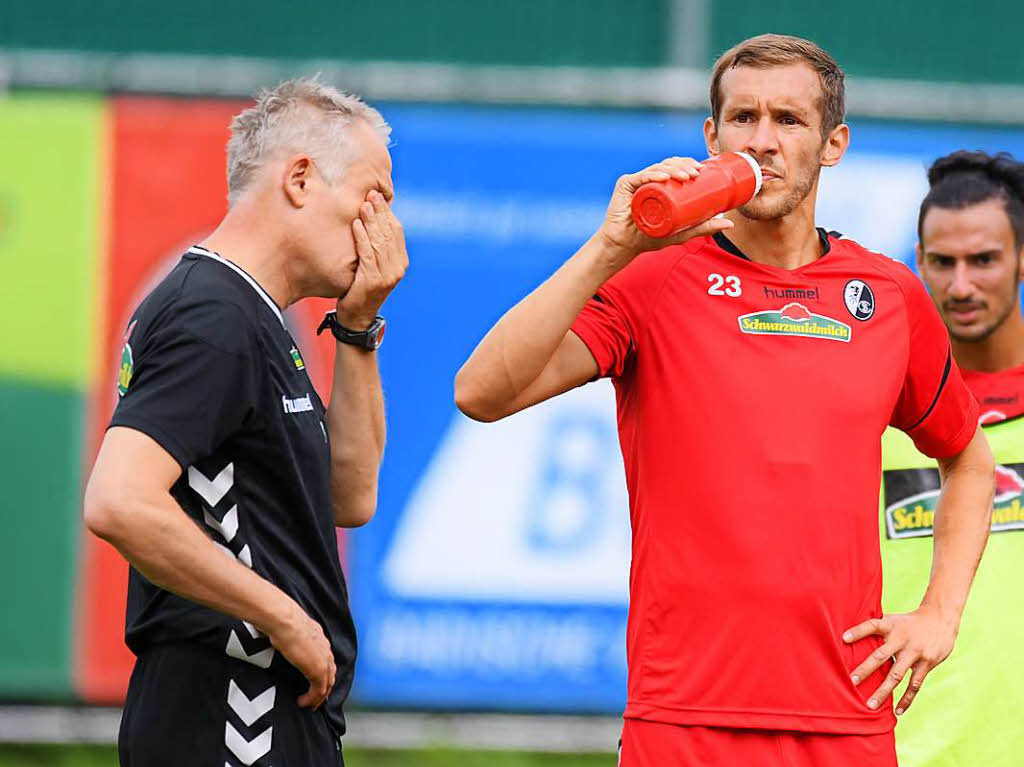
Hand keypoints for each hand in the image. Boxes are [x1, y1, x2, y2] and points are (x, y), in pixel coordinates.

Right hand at [265, 602, 336, 708]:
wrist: (283, 619)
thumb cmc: (279, 619)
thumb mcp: (285, 626)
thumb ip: (285, 632)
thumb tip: (268, 631)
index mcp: (318, 637)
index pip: (326, 658)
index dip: (321, 672)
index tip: (312, 682)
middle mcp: (324, 648)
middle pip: (330, 673)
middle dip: (323, 687)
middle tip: (314, 699)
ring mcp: (323, 659)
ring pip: (327, 684)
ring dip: (318, 697)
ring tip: (309, 705)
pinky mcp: (318, 670)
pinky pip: (318, 691)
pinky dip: (311, 699)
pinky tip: (301, 702)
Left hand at [336, 190, 407, 329]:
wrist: (357, 317)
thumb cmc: (361, 287)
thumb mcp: (374, 265)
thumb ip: (377, 247)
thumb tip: (372, 218)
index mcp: (401, 262)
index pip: (396, 231)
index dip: (387, 213)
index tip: (377, 196)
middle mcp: (398, 268)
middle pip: (389, 234)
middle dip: (380, 213)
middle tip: (370, 195)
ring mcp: (387, 276)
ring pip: (379, 242)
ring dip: (371, 221)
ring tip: (363, 205)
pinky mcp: (373, 281)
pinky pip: (367, 254)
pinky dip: (362, 238)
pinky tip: (356, 225)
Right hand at [595, 156, 733, 270]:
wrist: (624, 246)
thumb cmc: (649, 238)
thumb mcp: (682, 232)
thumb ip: (704, 227)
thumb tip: (730, 224)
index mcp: (661, 184)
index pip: (676, 167)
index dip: (689, 164)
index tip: (702, 170)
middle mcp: (649, 179)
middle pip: (668, 164)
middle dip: (684, 165)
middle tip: (696, 173)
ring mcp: (637, 181)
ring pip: (657, 168)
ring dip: (673, 168)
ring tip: (685, 176)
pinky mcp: (625, 185)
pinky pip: (640, 177)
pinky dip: (652, 175)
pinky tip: (663, 177)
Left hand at [843, 607, 958, 714]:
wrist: (940, 619)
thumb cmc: (908, 622)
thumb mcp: (892, 619)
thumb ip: (875, 629)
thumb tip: (847, 637)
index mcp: (890, 625)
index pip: (871, 626)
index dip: (858, 631)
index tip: (844, 638)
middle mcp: (901, 639)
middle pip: (881, 655)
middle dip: (866, 669)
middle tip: (852, 681)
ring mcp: (915, 653)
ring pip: (896, 675)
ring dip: (883, 691)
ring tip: (871, 705)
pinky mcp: (927, 664)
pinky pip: (914, 685)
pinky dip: (906, 699)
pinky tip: (898, 711)